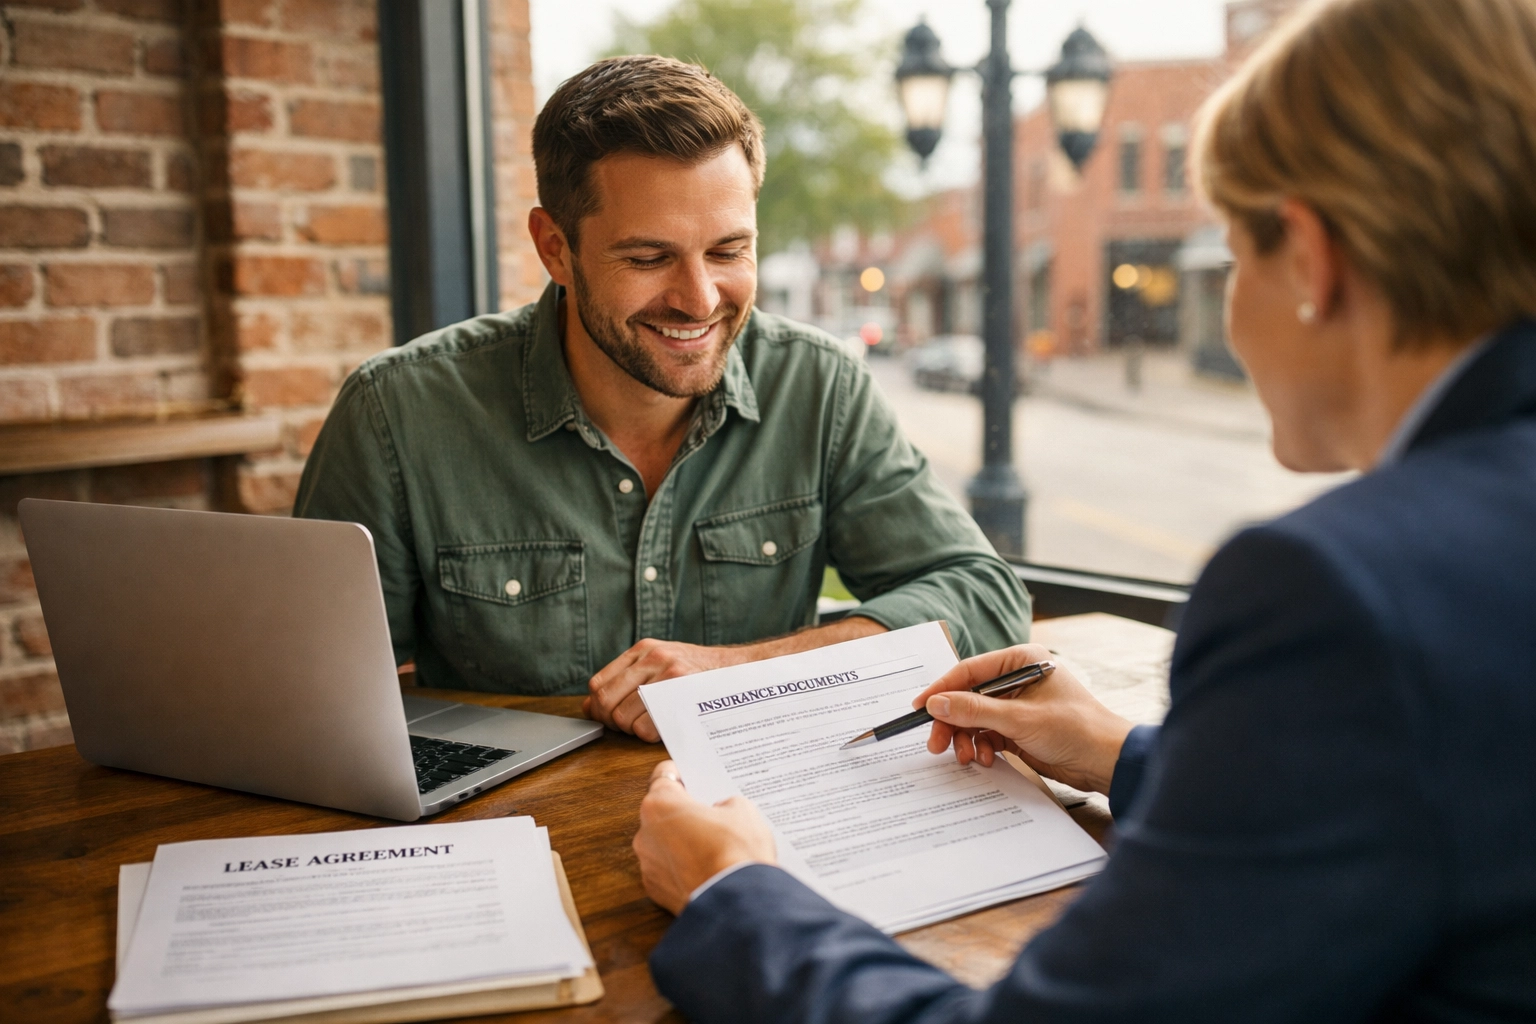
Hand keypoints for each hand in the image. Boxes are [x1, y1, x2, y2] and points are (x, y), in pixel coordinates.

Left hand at [583, 639, 753, 741]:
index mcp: (643, 650)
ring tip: (650, 724)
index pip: (598, 683)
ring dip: (632, 729)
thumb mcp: (660, 665)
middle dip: (612, 720)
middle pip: (605, 701)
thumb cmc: (698, 674)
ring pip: (622, 717)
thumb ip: (626, 680)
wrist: (739, 672)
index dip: (598, 706)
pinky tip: (662, 728)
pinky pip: (643, 727)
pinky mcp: (679, 697)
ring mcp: (666, 677)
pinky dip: (648, 735)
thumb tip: (589, 705)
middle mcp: (652, 659)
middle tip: (628, 726)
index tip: (609, 716)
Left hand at [632, 760, 776, 914]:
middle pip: (661, 814)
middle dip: (683, 813)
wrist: (738, 901)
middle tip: (710, 816)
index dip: (678, 775)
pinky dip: (682, 869)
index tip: (686, 775)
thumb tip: (720, 813)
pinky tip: (707, 869)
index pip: (663, 777)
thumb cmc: (736, 850)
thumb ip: (725, 804)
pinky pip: (668, 870)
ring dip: (681, 843)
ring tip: (713, 848)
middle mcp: (645, 833)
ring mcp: (648, 864)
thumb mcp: (742, 809)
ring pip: (663, 844)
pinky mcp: (655, 892)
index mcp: (660, 804)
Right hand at [913, 643, 1134, 794]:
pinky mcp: (1018, 728)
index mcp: (1021, 661)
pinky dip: (981, 747)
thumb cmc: (1077, 729)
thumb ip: (975, 710)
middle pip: (968, 697)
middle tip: (936, 744)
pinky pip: (987, 734)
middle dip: (952, 722)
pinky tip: (986, 759)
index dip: (942, 689)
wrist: (1107, 762)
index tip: (919, 707)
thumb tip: (936, 703)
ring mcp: (1017, 705)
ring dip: (966, 739)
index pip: (970, 670)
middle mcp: (1016, 679)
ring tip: (967, 758)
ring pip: (975, 718)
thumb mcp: (1020, 719)